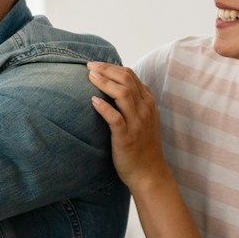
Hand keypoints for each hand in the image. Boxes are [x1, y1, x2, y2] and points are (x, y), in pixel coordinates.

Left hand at [88, 62, 172, 194]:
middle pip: (126, 80)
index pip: (131, 76)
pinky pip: (115, 118)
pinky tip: (93, 101)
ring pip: (123, 94)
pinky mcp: (126, 137)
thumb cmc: (142, 147)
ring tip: (90, 77)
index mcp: (148, 104)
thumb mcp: (144, 120)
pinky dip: (104, 107)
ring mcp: (136, 123)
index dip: (113, 67)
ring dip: (105, 83)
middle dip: (106, 70)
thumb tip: (119, 87)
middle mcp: (144, 110)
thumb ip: (135, 103)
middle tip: (89, 66)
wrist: (149, 173)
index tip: (97, 64)